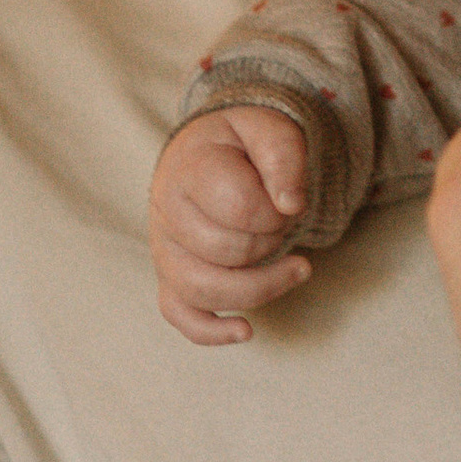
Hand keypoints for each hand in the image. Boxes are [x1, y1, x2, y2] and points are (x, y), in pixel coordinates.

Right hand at [150, 105, 314, 345]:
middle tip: (282, 220)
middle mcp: (165, 210)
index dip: (277, 212)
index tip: (287, 199)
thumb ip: (283, 158)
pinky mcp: (170, 276)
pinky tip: (246, 331)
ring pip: (203, 289)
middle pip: (227, 251)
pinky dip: (212, 331)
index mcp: (188, 167)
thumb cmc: (243, 143)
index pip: (241, 208)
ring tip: (296, 268)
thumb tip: (291, 204)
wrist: (210, 151)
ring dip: (260, 286)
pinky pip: (178, 314)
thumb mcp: (271, 130)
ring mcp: (164, 248)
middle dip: (271, 240)